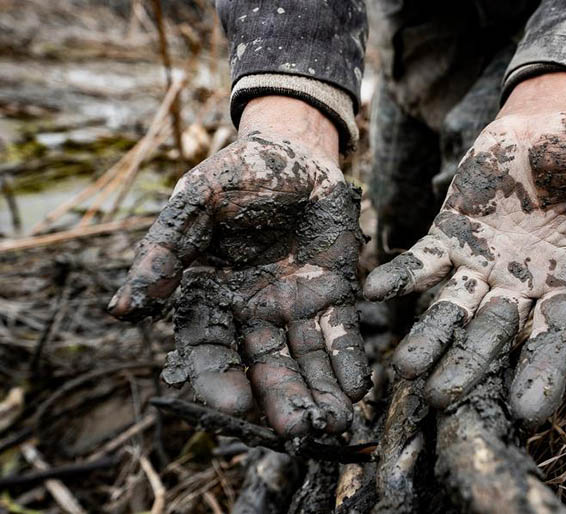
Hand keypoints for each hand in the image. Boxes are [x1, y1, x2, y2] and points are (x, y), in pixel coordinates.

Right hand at [109, 97, 370, 435]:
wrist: (293, 151)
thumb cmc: (236, 175)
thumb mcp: (195, 204)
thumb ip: (164, 253)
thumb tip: (123, 309)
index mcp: (209, 296)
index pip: (209, 349)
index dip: (220, 379)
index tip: (235, 406)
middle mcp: (251, 312)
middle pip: (264, 365)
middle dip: (282, 401)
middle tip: (300, 434)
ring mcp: (294, 306)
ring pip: (306, 359)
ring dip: (321, 393)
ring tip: (337, 424)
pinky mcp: (333, 293)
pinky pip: (341, 333)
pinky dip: (349, 360)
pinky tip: (360, 387)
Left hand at [364, 74, 565, 426]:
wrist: (544, 121)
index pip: (556, 337)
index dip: (543, 372)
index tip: (527, 412)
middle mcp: (521, 287)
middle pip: (493, 335)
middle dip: (469, 365)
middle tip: (441, 397)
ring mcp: (481, 266)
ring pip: (451, 310)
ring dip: (429, 336)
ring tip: (405, 367)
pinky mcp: (448, 238)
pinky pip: (421, 263)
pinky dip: (401, 277)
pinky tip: (374, 291)